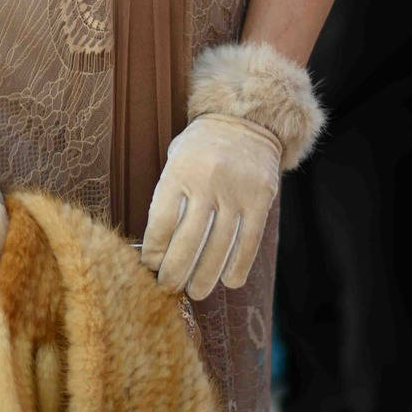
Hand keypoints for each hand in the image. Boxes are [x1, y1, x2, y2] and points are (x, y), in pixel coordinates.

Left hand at [140, 115, 280, 301]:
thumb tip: (157, 248)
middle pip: (188, 240)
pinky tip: (228, 281)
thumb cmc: (201, 147)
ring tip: (196, 291)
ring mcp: (236, 191)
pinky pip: (249, 242)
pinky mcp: (261, 200)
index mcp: (180, 170)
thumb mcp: (176, 159)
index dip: (154, 250)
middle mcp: (207, 181)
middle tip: (170, 287)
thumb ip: (169, 196)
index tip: (150, 265)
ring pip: (219, 247)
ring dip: (205, 276)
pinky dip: (238, 266)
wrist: (246, 121)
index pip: (162, 221)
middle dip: (176, 271)